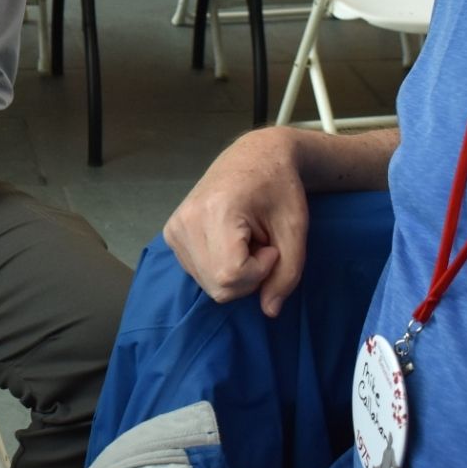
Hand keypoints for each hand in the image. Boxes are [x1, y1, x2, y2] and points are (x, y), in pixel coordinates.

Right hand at [162, 127, 307, 312]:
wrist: (256, 156)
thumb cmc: (279, 187)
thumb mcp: (295, 230)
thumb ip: (287, 274)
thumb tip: (270, 311)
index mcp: (214, 212)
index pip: (230, 276)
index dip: (260, 271)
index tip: (271, 245)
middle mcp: (186, 221)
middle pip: (217, 287)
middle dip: (248, 277)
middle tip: (260, 244)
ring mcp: (174, 228)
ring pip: (207, 284)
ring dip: (234, 273)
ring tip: (245, 240)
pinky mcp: (171, 234)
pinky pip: (198, 272)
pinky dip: (220, 267)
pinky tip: (229, 242)